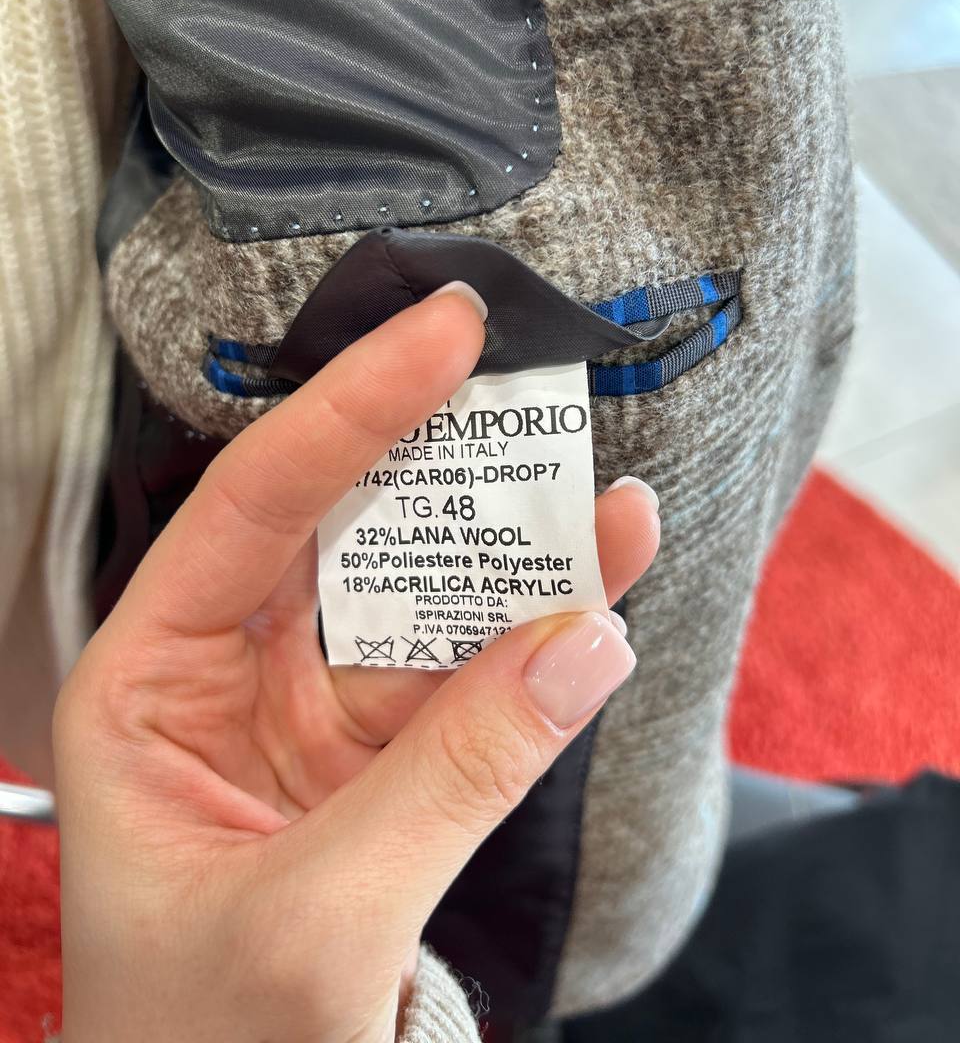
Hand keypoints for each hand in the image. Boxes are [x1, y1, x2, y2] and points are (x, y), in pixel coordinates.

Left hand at [55, 286, 659, 1041]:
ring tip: (601, 498)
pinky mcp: (390, 762)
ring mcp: (320, 716)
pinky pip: (476, 679)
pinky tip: (600, 584)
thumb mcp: (315, 917)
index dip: (351, 410)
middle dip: (438, 457)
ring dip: (513, 552)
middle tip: (522, 379)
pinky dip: (541, 639)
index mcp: (151, 684)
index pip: (254, 504)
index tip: (442, 336)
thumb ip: (455, 776)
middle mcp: (232, 674)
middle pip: (346, 528)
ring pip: (426, 600)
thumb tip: (585, 645)